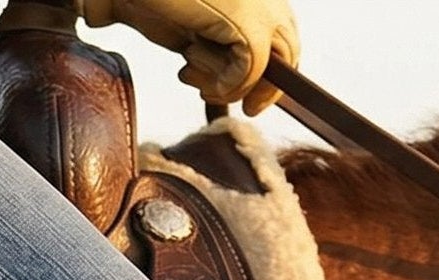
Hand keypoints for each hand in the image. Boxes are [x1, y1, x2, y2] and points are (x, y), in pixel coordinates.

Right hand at [78, 0, 297, 113]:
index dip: (270, 74)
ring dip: (238, 87)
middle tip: (244, 108)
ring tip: (200, 83)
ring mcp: (258, 4)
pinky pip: (252, 69)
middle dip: (264, 88)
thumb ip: (217, 47)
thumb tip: (230, 84)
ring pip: (276, 61)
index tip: (249, 101)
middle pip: (289, 49)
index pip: (282, 36)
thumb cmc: (149, 0)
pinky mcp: (244, 19)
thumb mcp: (192, 29)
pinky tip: (193, 77)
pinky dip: (225, 85)